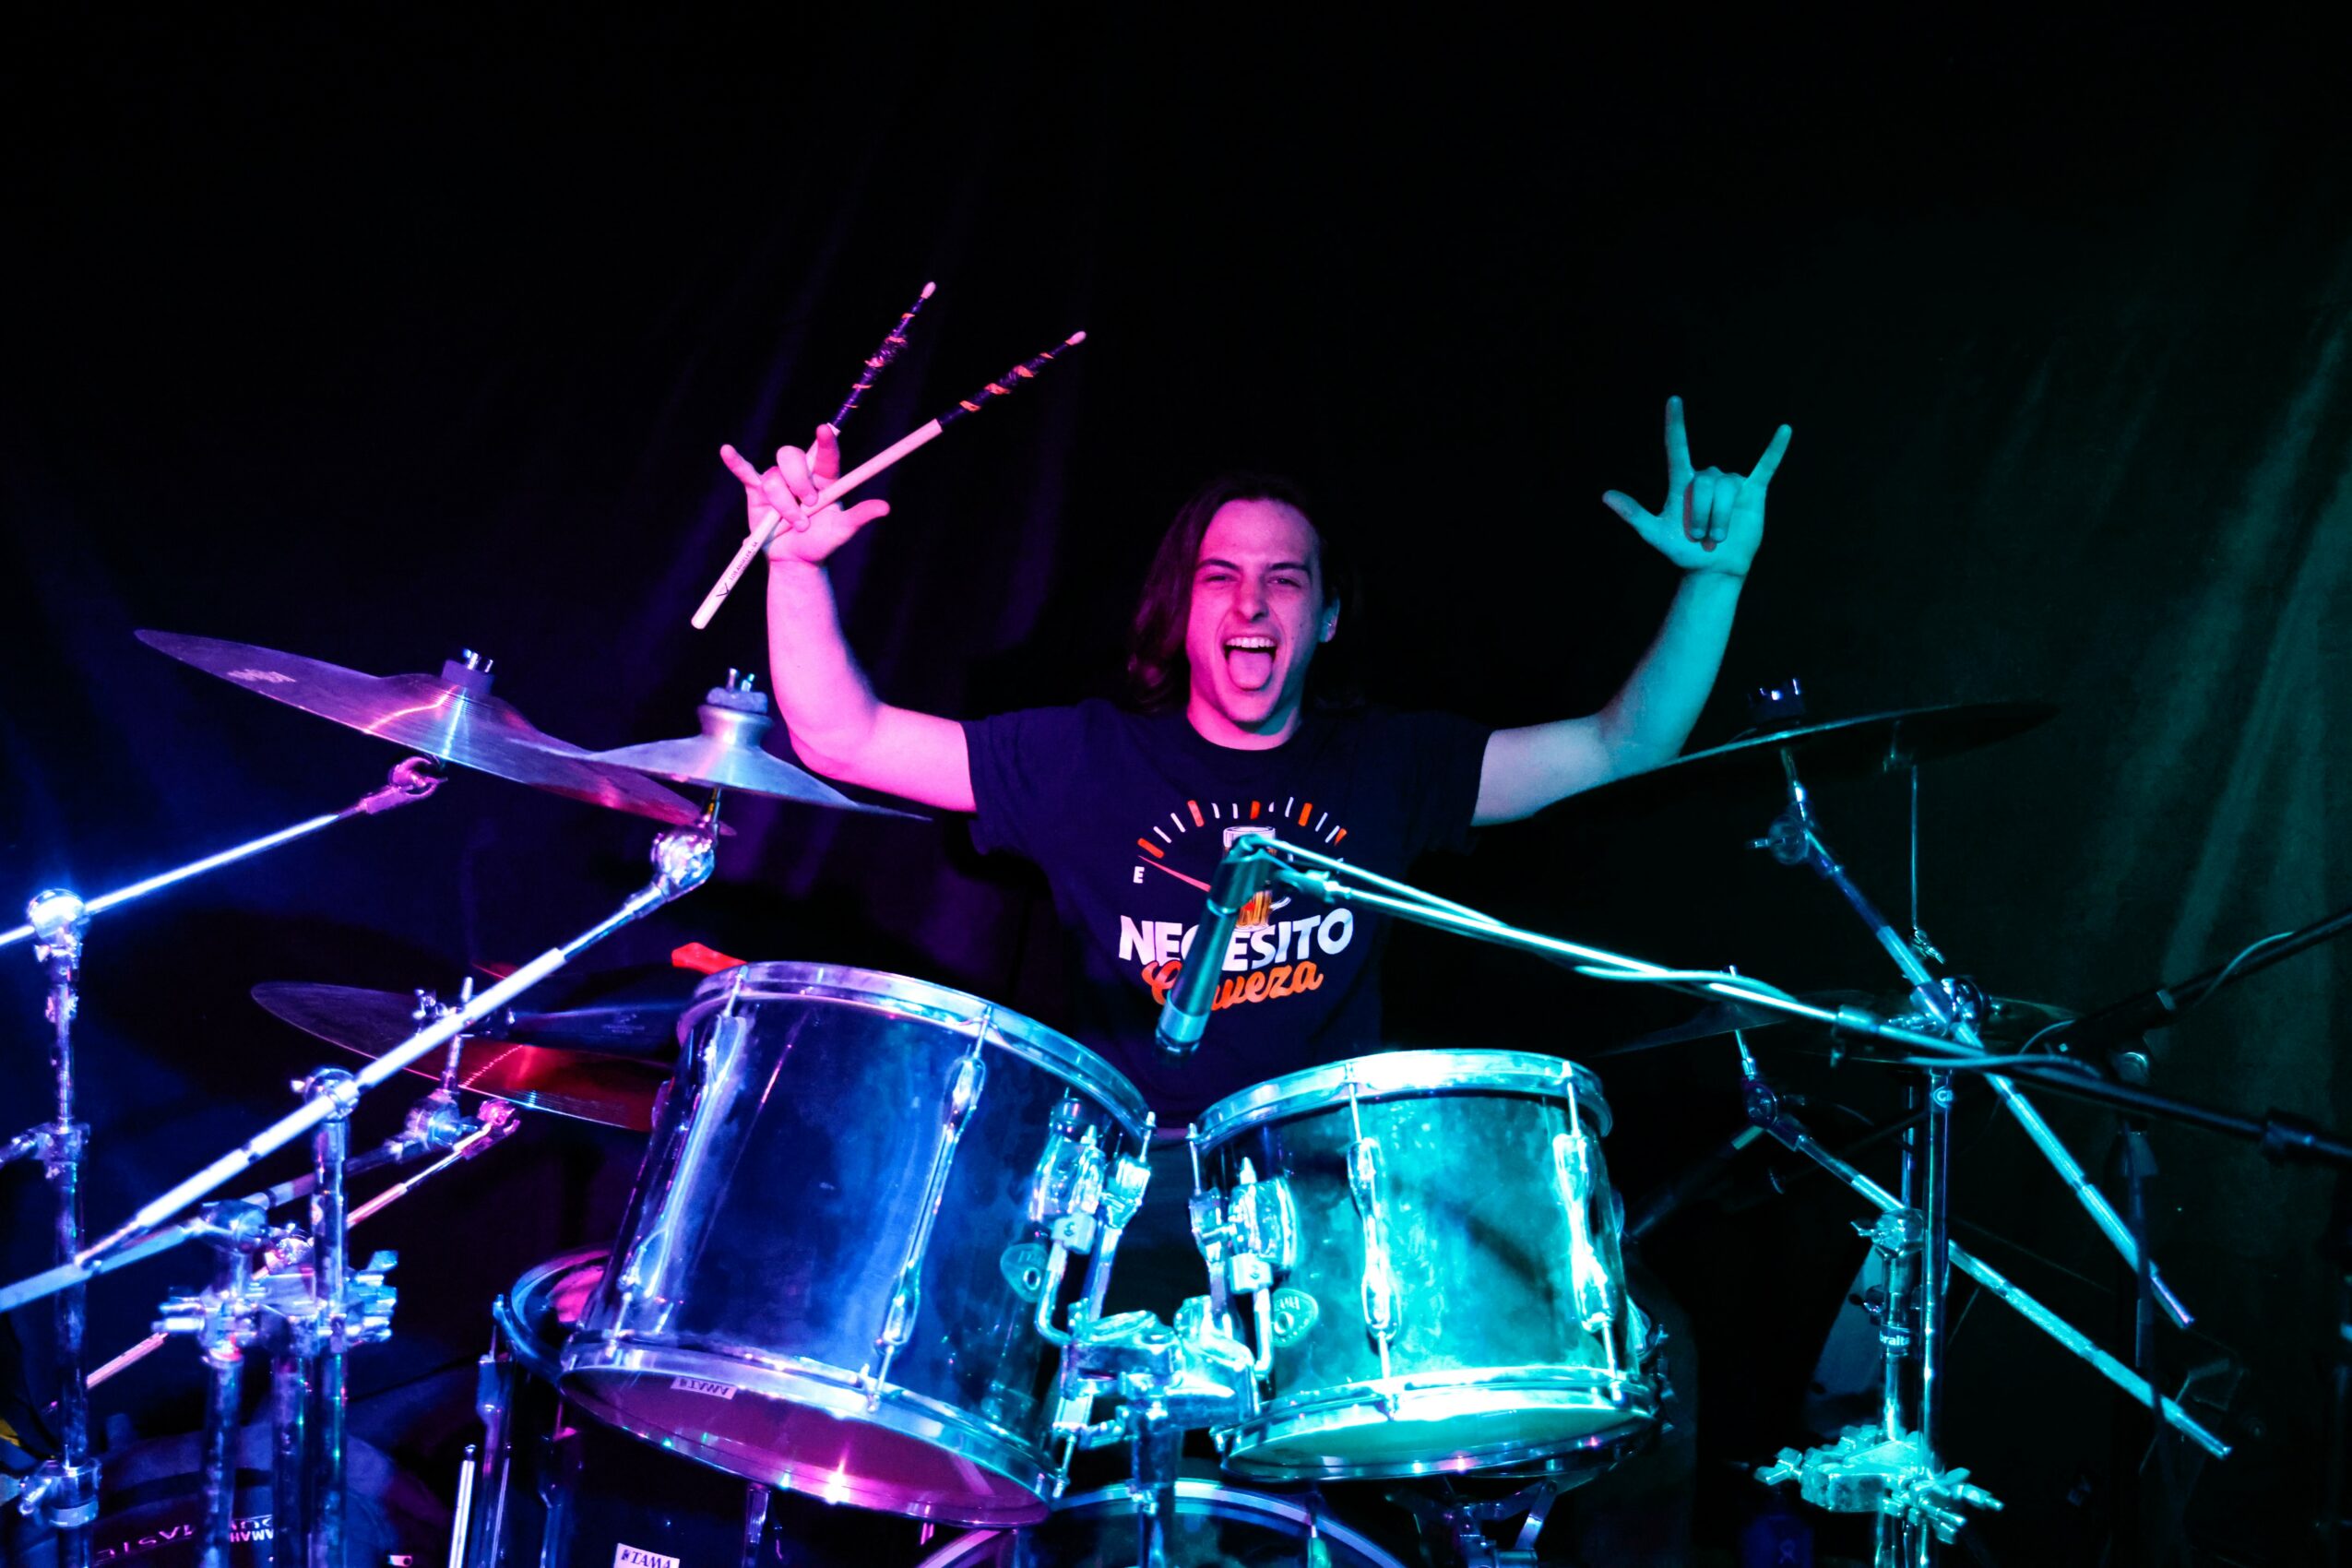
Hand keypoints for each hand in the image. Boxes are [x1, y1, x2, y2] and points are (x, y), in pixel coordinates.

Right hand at [718, 424, 891, 566]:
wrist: (795, 560)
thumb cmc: (821, 542)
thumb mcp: (842, 531)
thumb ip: (860, 516)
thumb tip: (885, 508)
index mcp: (824, 476)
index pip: (825, 453)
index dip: (825, 440)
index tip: (825, 429)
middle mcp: (800, 473)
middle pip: (792, 456)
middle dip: (799, 482)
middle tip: (809, 505)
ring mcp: (777, 480)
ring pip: (773, 478)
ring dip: (783, 505)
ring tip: (794, 525)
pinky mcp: (756, 491)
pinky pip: (745, 473)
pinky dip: (736, 462)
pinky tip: (727, 451)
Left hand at [1601, 396, 1790, 577]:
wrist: (1713, 568)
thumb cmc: (1683, 551)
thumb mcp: (1655, 534)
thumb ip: (1634, 514)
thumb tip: (1606, 496)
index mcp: (1683, 484)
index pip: (1678, 446)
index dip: (1675, 424)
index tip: (1674, 400)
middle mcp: (1707, 479)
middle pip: (1705, 482)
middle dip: (1703, 513)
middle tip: (1701, 536)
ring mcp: (1731, 484)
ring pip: (1726, 488)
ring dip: (1720, 516)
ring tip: (1717, 537)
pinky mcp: (1753, 491)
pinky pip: (1765, 466)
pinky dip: (1775, 449)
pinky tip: (1784, 430)